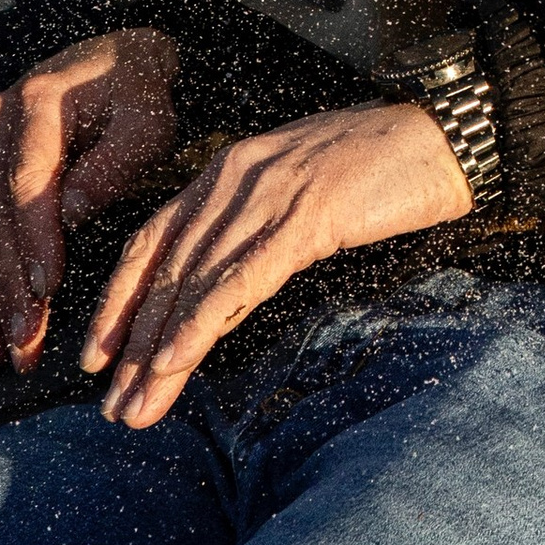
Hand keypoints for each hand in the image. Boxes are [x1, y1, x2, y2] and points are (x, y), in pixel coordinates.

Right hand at [0, 28, 183, 372]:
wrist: (120, 59)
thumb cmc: (143, 92)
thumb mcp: (146, 119)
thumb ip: (113, 162)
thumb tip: (71, 210)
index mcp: (35, 107)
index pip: (28, 183)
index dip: (33, 239)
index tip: (45, 287)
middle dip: (11, 286)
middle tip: (28, 341)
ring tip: (12, 353)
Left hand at [82, 104, 471, 427]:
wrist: (446, 137)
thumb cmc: (385, 169)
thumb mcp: (301, 192)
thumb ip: (257, 226)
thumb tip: (229, 282)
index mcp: (227, 173)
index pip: (152, 242)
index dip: (118, 301)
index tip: (97, 355)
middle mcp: (231, 179)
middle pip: (162, 272)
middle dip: (129, 344)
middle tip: (110, 404)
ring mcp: (265, 197)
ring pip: (191, 285)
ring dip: (155, 353)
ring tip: (135, 407)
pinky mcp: (303, 218)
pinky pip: (237, 282)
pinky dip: (198, 326)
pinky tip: (174, 363)